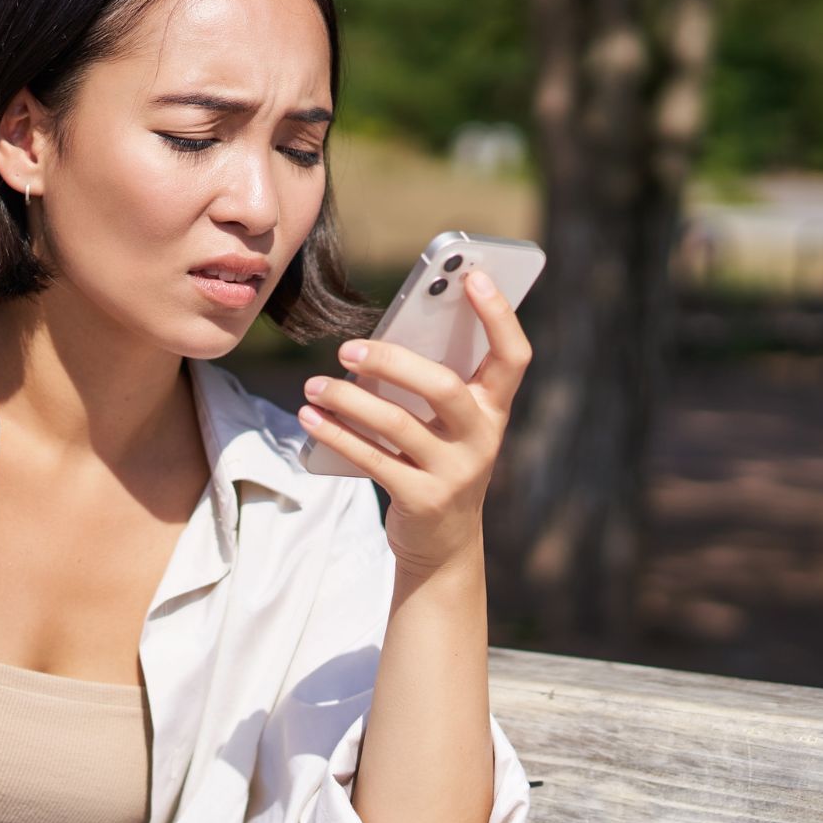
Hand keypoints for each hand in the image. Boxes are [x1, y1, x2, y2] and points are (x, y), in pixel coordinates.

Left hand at [296, 268, 532, 573]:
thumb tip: (378, 341)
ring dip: (349, 399)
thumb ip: (431, 385)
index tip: (474, 276)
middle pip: (442, 386)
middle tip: (348, 348)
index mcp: (494, 409)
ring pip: (398, 424)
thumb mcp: (449, 426)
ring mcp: (455, 472)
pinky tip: (309, 417)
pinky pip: (372, 459)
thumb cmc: (439, 463)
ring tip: (313, 386)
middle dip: (393, 361)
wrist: (445, 545)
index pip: (513, 356)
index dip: (500, 315)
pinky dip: (336, 435)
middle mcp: (482, 438)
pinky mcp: (422, 500)